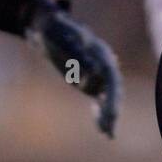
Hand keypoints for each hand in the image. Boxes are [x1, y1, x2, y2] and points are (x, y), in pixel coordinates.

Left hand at [26, 0, 121, 136]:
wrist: (48, 28)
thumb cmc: (55, 31)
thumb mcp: (63, 40)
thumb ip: (78, 55)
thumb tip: (96, 71)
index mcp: (99, 51)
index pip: (108, 72)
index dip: (109, 89)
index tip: (104, 103)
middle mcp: (103, 63)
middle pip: (113, 87)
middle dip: (112, 105)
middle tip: (110, 122)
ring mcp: (98, 74)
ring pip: (109, 97)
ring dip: (109, 114)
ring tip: (108, 133)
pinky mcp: (91, 84)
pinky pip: (101, 101)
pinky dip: (102, 115)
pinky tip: (105, 132)